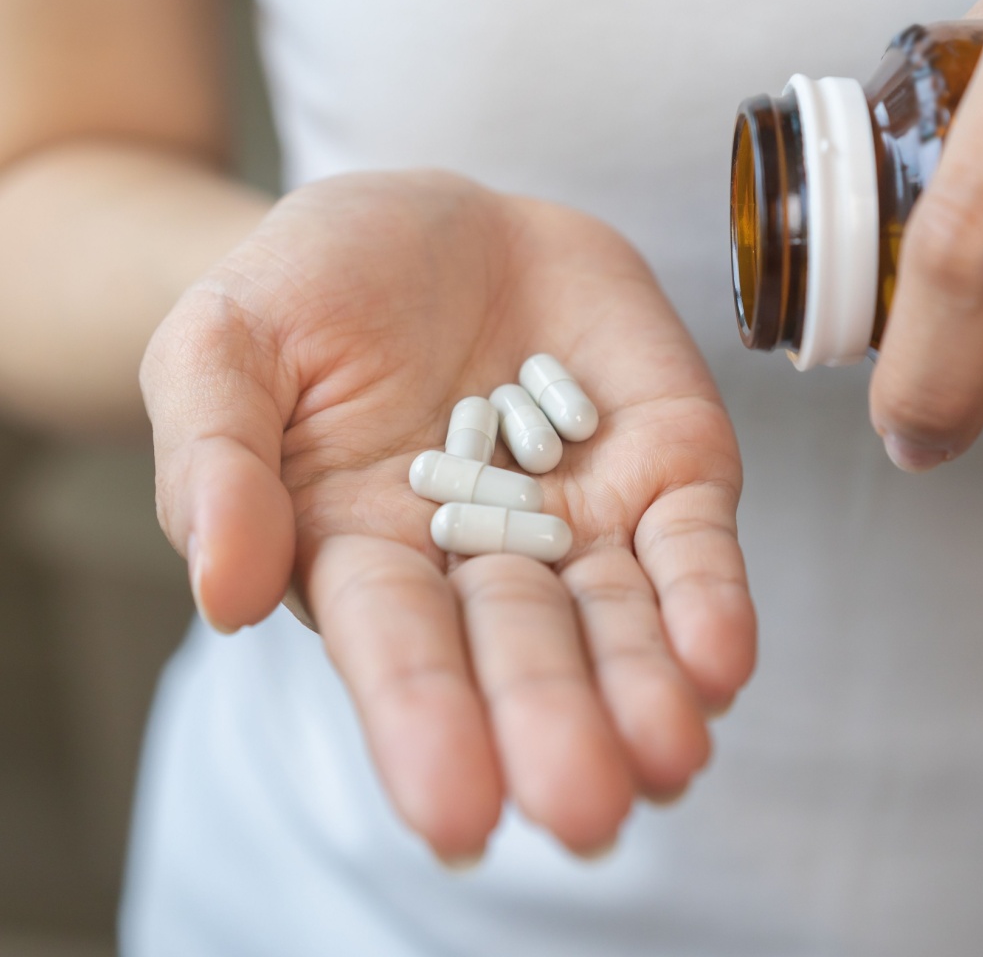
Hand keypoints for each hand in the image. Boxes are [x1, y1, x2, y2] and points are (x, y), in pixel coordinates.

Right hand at [140, 171, 754, 861]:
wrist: (434, 218)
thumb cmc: (311, 287)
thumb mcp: (223, 346)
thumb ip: (216, 462)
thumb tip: (224, 594)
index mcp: (365, 550)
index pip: (398, 646)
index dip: (425, 720)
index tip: (458, 811)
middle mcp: (483, 557)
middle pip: (523, 650)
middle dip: (554, 725)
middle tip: (585, 810)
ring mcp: (583, 513)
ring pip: (622, 618)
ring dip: (648, 690)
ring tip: (669, 756)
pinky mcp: (663, 459)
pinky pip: (692, 540)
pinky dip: (709, 597)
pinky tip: (720, 661)